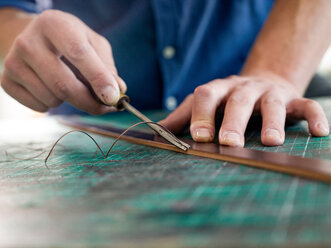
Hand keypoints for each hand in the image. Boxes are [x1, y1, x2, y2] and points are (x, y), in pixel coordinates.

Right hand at [1, 10, 125, 113]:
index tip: (113, 98)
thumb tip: (117, 91)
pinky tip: (51, 89)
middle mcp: (28, 40)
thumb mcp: (93, 44)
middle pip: (63, 85)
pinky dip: (52, 105)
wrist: (35, 38)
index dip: (98, 78)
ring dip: (69, 101)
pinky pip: (38, 107)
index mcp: (55, 24)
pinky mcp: (6, 80)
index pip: (78, 53)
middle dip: (89, 102)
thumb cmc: (71, 42)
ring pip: (52, 99)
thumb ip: (107, 67)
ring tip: (69, 84)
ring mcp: (13, 61)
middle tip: (104, 107)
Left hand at [159, 74, 328, 146]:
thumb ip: (182, 117)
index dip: (201, 114)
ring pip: (272, 104)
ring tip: (271, 141)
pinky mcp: (292, 100)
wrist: (259, 83)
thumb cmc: (226, 100)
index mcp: (219, 89)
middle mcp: (244, 88)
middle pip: (238, 100)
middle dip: (233, 121)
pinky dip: (314, 116)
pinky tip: (319, 131)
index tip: (198, 137)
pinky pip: (306, 105)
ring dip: (271, 122)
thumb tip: (156, 132)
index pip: (206, 95)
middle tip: (229, 142)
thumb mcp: (204, 104)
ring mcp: (269, 93)